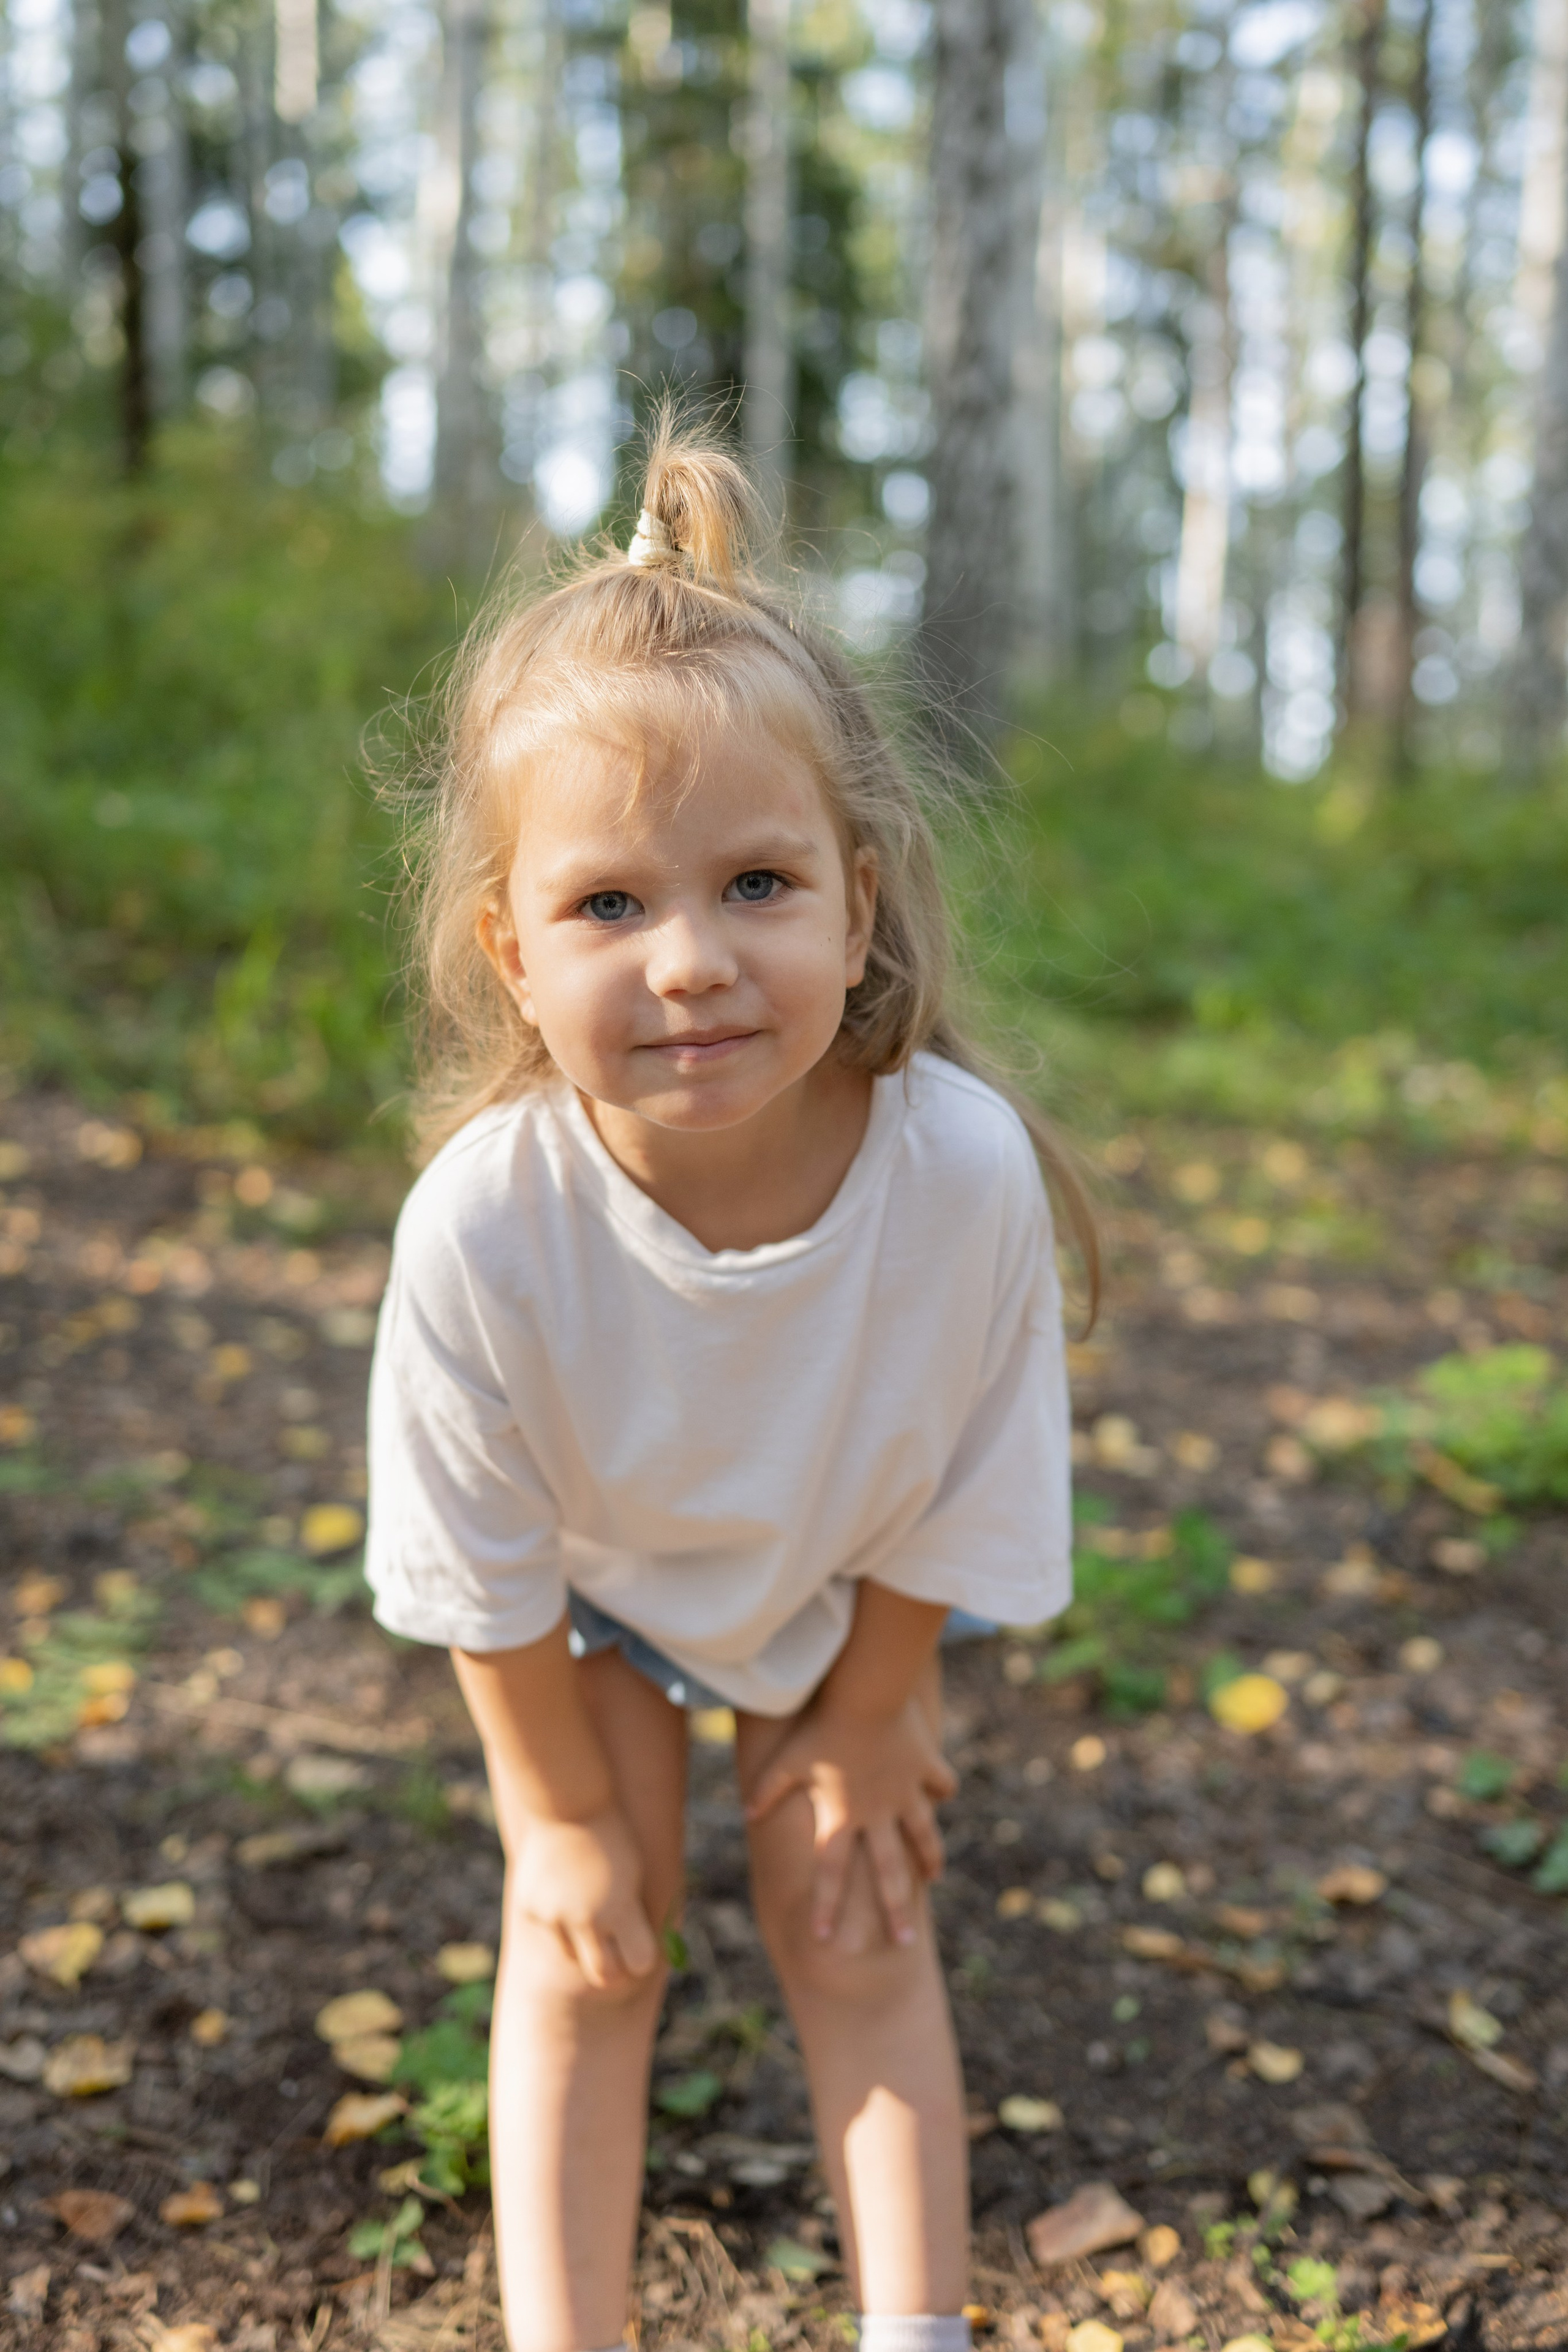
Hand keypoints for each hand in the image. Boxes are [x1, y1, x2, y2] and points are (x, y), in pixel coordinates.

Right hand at [509, 1804, 659, 1989]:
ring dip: (580, 1940)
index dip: (643, 1958)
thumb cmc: (612, 1836)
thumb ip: (632, 1914)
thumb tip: (641, 1954)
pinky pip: (547, 1930)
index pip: (640, 1963)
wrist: (567, 1804)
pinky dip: (555, 1919)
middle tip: (614, 1954)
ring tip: (584, 1903)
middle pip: (603, 1974)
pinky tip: (559, 1888)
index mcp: (621, 1908)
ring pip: (571, 1953)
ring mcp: (554, 1916)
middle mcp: (588, 1918)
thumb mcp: (635, 1873)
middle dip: (612, 1969)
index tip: (641, 1950)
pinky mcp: (530, 1909)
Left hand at [745, 1693, 957, 1947]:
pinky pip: (940, 1784)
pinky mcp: (925, 1768)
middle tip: (903, 1943)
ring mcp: (906, 1793)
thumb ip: (768, 1790)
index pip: (830, 1873)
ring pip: (923, 1835)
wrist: (867, 1696)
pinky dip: (942, 1789)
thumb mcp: (787, 1761)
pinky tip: (944, 1795)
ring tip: (933, 1877)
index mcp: (842, 1816)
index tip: (826, 1940)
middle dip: (895, 1910)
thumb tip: (745, 1813)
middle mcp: (877, 1814)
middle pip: (887, 1873)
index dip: (827, 1906)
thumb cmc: (822, 1728)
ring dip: (929, 1858)